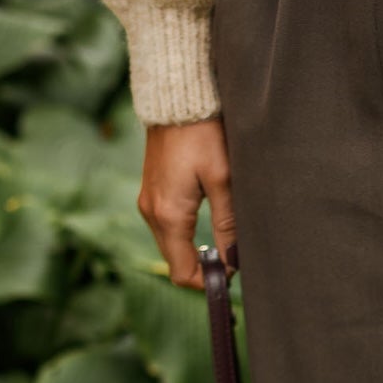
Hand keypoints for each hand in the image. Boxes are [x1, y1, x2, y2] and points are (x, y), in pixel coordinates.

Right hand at [137, 116, 235, 288]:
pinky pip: (167, 227)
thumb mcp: (223, 179)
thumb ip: (228, 223)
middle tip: (234, 264)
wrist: (176, 100)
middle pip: (175, 262)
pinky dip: (185, 236)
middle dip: (202, 270)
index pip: (182, 272)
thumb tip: (234, 260)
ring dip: (194, 253)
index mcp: (169, 215)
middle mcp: (152, 213)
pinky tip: (208, 226)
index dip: (207, 282)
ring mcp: (148, 202)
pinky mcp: (152, 192)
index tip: (233, 277)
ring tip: (226, 245)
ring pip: (171, 246)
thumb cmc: (203, 134)